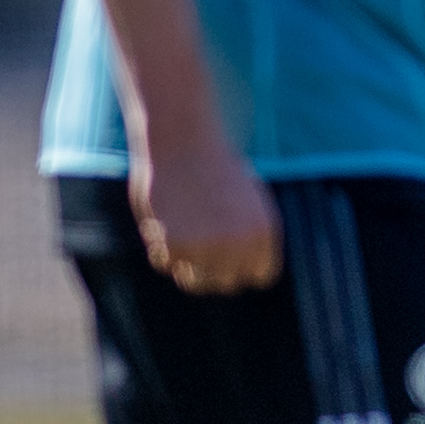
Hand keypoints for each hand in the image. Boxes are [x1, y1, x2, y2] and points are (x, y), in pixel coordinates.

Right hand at [134, 140, 280, 292]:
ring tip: (179, 232)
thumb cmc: (213, 165)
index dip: (240, 266)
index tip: (223, 250)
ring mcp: (211, 248)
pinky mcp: (179, 246)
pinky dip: (159, 247)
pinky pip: (166, 264)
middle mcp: (243, 245)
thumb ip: (247, 238)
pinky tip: (162, 220)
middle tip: (196, 243)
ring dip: (184, 264)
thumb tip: (241, 273)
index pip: (259, 276)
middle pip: (226, 284)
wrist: (184, 139)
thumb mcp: (247, 200)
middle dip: (210, 268)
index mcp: (265, 232)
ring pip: (195, 282)